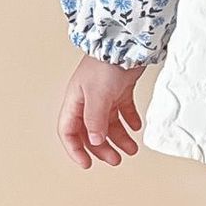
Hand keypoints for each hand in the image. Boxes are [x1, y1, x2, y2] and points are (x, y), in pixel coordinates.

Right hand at [57, 54, 146, 168]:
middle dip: (102, 148)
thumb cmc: (105, 63)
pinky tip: (136, 126)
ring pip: (109, 123)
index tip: (87, 164)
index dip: (75, 150)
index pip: (69, 131)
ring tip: (132, 149)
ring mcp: (104, 94)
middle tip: (116, 160)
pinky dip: (129, 120)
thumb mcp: (97, 96)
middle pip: (91, 131)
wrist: (126, 42)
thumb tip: (94, 141)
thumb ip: (95, 120)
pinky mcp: (120, 88)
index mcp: (75, 101)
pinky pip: (123, 110)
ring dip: (119, 137)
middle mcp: (88, 100)